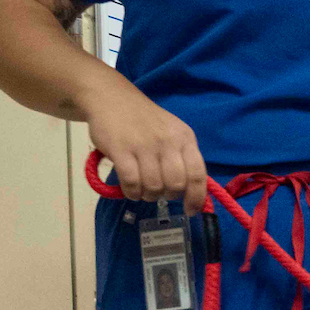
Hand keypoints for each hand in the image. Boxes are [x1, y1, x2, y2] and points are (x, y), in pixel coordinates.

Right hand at [88, 88, 208, 212]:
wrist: (112, 98)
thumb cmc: (144, 120)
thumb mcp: (172, 132)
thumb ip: (182, 157)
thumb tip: (191, 191)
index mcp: (185, 138)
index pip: (198, 174)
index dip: (196, 197)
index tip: (190, 211)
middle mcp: (168, 141)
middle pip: (175, 184)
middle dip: (168, 195)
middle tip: (159, 192)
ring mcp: (144, 145)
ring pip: (153, 186)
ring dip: (148, 195)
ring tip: (142, 190)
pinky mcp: (121, 149)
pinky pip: (132, 182)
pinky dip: (132, 192)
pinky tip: (130, 189)